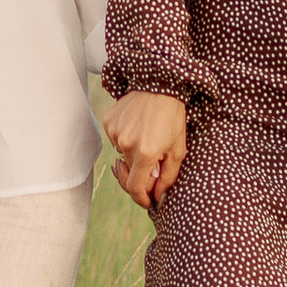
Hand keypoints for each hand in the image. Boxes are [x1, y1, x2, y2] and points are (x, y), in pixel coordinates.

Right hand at [103, 91, 189, 211]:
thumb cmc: (173, 118)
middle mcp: (126, 144)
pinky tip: (137, 126)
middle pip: (129, 172)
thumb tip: (158, 197)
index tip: (148, 201)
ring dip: (133, 153)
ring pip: (122, 156)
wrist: (159, 85)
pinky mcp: (108, 122)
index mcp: (145, 153)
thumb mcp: (178, 149)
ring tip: (147, 136)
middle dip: (141, 172)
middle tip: (154, 162)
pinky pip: (115, 140)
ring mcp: (114, 132)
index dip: (141, 198)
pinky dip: (126, 139)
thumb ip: (168, 177)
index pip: (135, 187)